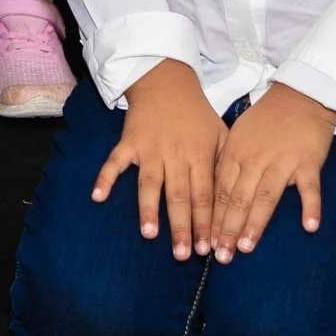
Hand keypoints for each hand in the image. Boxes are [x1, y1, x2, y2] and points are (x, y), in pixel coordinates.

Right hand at [95, 58, 226, 261]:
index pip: (205, 195)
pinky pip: (115, 161)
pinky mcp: (128, 141)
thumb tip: (236, 202)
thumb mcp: (221, 134)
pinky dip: (105, 178)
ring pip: (149, 183)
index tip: (208, 249)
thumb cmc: (197, 113)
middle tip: (181, 255)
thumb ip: (226, 166)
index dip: (206, 222)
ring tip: (149, 234)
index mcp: (199, 155)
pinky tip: (98, 197)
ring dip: (148, 209)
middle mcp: (175, 154)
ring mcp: (149, 148)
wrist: (166, 80)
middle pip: (179, 195)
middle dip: (181, 226)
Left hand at [209, 83, 335, 261]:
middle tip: (222, 255)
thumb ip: (227, 165)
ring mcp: (282, 160)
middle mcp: (255, 158)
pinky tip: (309, 226)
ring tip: (247, 247)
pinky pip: (310, 187)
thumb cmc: (265, 121)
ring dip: (256, 222)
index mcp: (235, 153)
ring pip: (266, 196)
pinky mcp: (309, 161)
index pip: (220, 190)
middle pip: (238, 197)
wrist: (299, 96)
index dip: (213, 218)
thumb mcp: (238, 136)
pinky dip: (310, 206)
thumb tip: (212, 197)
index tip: (207, 243)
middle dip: (228, 228)